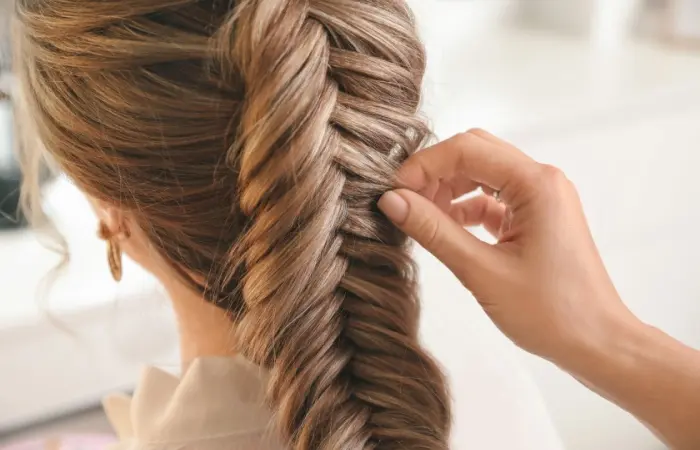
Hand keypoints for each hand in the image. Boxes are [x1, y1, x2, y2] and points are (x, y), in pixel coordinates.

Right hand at [379, 130, 636, 362]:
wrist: (597, 343)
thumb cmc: (550, 312)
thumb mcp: (482, 271)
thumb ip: (434, 231)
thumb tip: (391, 201)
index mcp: (536, 183)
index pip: (466, 149)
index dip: (423, 166)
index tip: (393, 193)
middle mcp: (542, 180)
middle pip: (474, 153)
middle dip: (434, 172)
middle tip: (402, 202)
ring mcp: (541, 197)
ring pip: (481, 173)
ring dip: (447, 189)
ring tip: (419, 217)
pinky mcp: (537, 217)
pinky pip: (492, 198)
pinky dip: (464, 208)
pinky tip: (443, 228)